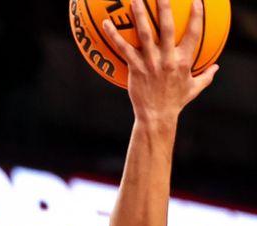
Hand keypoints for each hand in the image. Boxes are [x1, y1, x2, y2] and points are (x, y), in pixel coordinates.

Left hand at [103, 0, 218, 121]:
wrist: (157, 116)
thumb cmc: (175, 102)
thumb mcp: (194, 88)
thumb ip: (206, 76)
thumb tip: (216, 67)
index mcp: (184, 60)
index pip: (194, 33)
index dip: (196, 16)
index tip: (197, 1)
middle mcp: (167, 59)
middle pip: (167, 27)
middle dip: (165, 7)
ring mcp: (150, 63)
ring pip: (144, 34)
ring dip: (139, 15)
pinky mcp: (135, 68)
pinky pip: (123, 49)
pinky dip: (114, 36)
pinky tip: (106, 24)